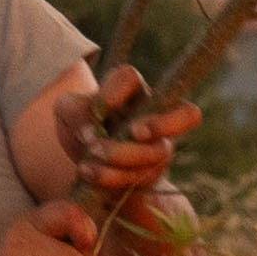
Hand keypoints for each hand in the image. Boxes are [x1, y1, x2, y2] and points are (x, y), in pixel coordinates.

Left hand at [69, 68, 199, 214]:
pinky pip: (140, 177)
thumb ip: (77, 109)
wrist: (87, 167)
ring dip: (122, 155)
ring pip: (158, 152)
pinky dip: (111, 176)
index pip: (130, 78)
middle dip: (163, 124)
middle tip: (134, 132)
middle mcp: (154, 115)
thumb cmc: (82, 130)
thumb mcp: (67, 113)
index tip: (98, 110)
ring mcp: (158, 147)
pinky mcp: (151, 174)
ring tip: (91, 156)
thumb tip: (93, 127)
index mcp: (130, 91)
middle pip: (189, 114)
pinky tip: (88, 172)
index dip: (116, 92)